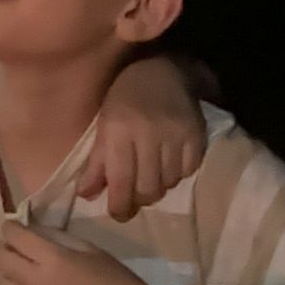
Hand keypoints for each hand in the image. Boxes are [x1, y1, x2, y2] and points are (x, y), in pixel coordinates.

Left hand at [0, 222, 153, 284]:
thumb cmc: (113, 278)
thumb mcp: (87, 247)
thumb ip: (55, 236)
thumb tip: (30, 228)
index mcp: (53, 259)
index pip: (13, 235)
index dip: (11, 227)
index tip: (17, 226)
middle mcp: (35, 281)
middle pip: (0, 256)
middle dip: (6, 246)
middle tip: (20, 245)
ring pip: (0, 280)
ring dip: (6, 269)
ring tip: (21, 266)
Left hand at [79, 56, 204, 220]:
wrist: (162, 71)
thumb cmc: (123, 98)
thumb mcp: (103, 126)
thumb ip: (96, 163)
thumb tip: (87, 196)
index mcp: (119, 130)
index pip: (120, 180)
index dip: (119, 204)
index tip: (118, 214)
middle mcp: (149, 134)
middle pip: (148, 188)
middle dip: (139, 200)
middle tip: (133, 199)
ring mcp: (176, 135)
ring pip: (169, 183)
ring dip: (157, 186)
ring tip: (149, 176)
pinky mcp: (197, 135)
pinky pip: (188, 171)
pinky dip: (176, 174)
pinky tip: (167, 164)